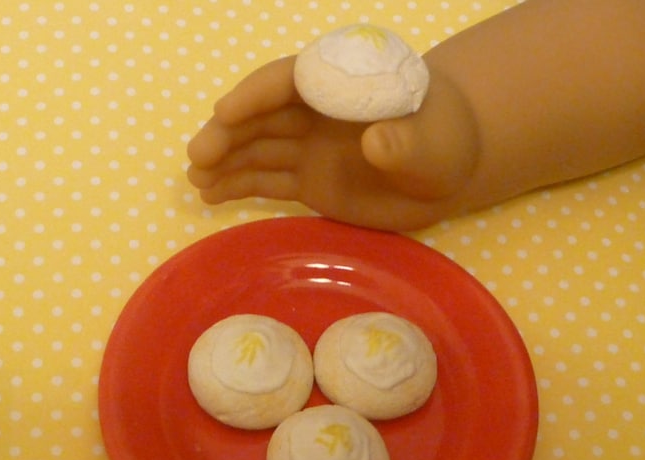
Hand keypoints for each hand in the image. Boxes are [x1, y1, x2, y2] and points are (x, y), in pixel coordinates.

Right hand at [187, 56, 481, 230]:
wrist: (449, 173)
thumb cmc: (446, 144)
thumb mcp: (435, 144)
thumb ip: (408, 142)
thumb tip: (377, 141)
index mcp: (342, 86)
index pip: (292, 80)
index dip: (257, 94)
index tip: (225, 111)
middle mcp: (316, 114)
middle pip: (264, 116)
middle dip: (229, 133)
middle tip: (198, 155)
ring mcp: (308, 148)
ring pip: (258, 150)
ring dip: (225, 161)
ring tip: (195, 179)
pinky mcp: (309, 182)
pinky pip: (268, 181)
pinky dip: (239, 186)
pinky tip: (211, 194)